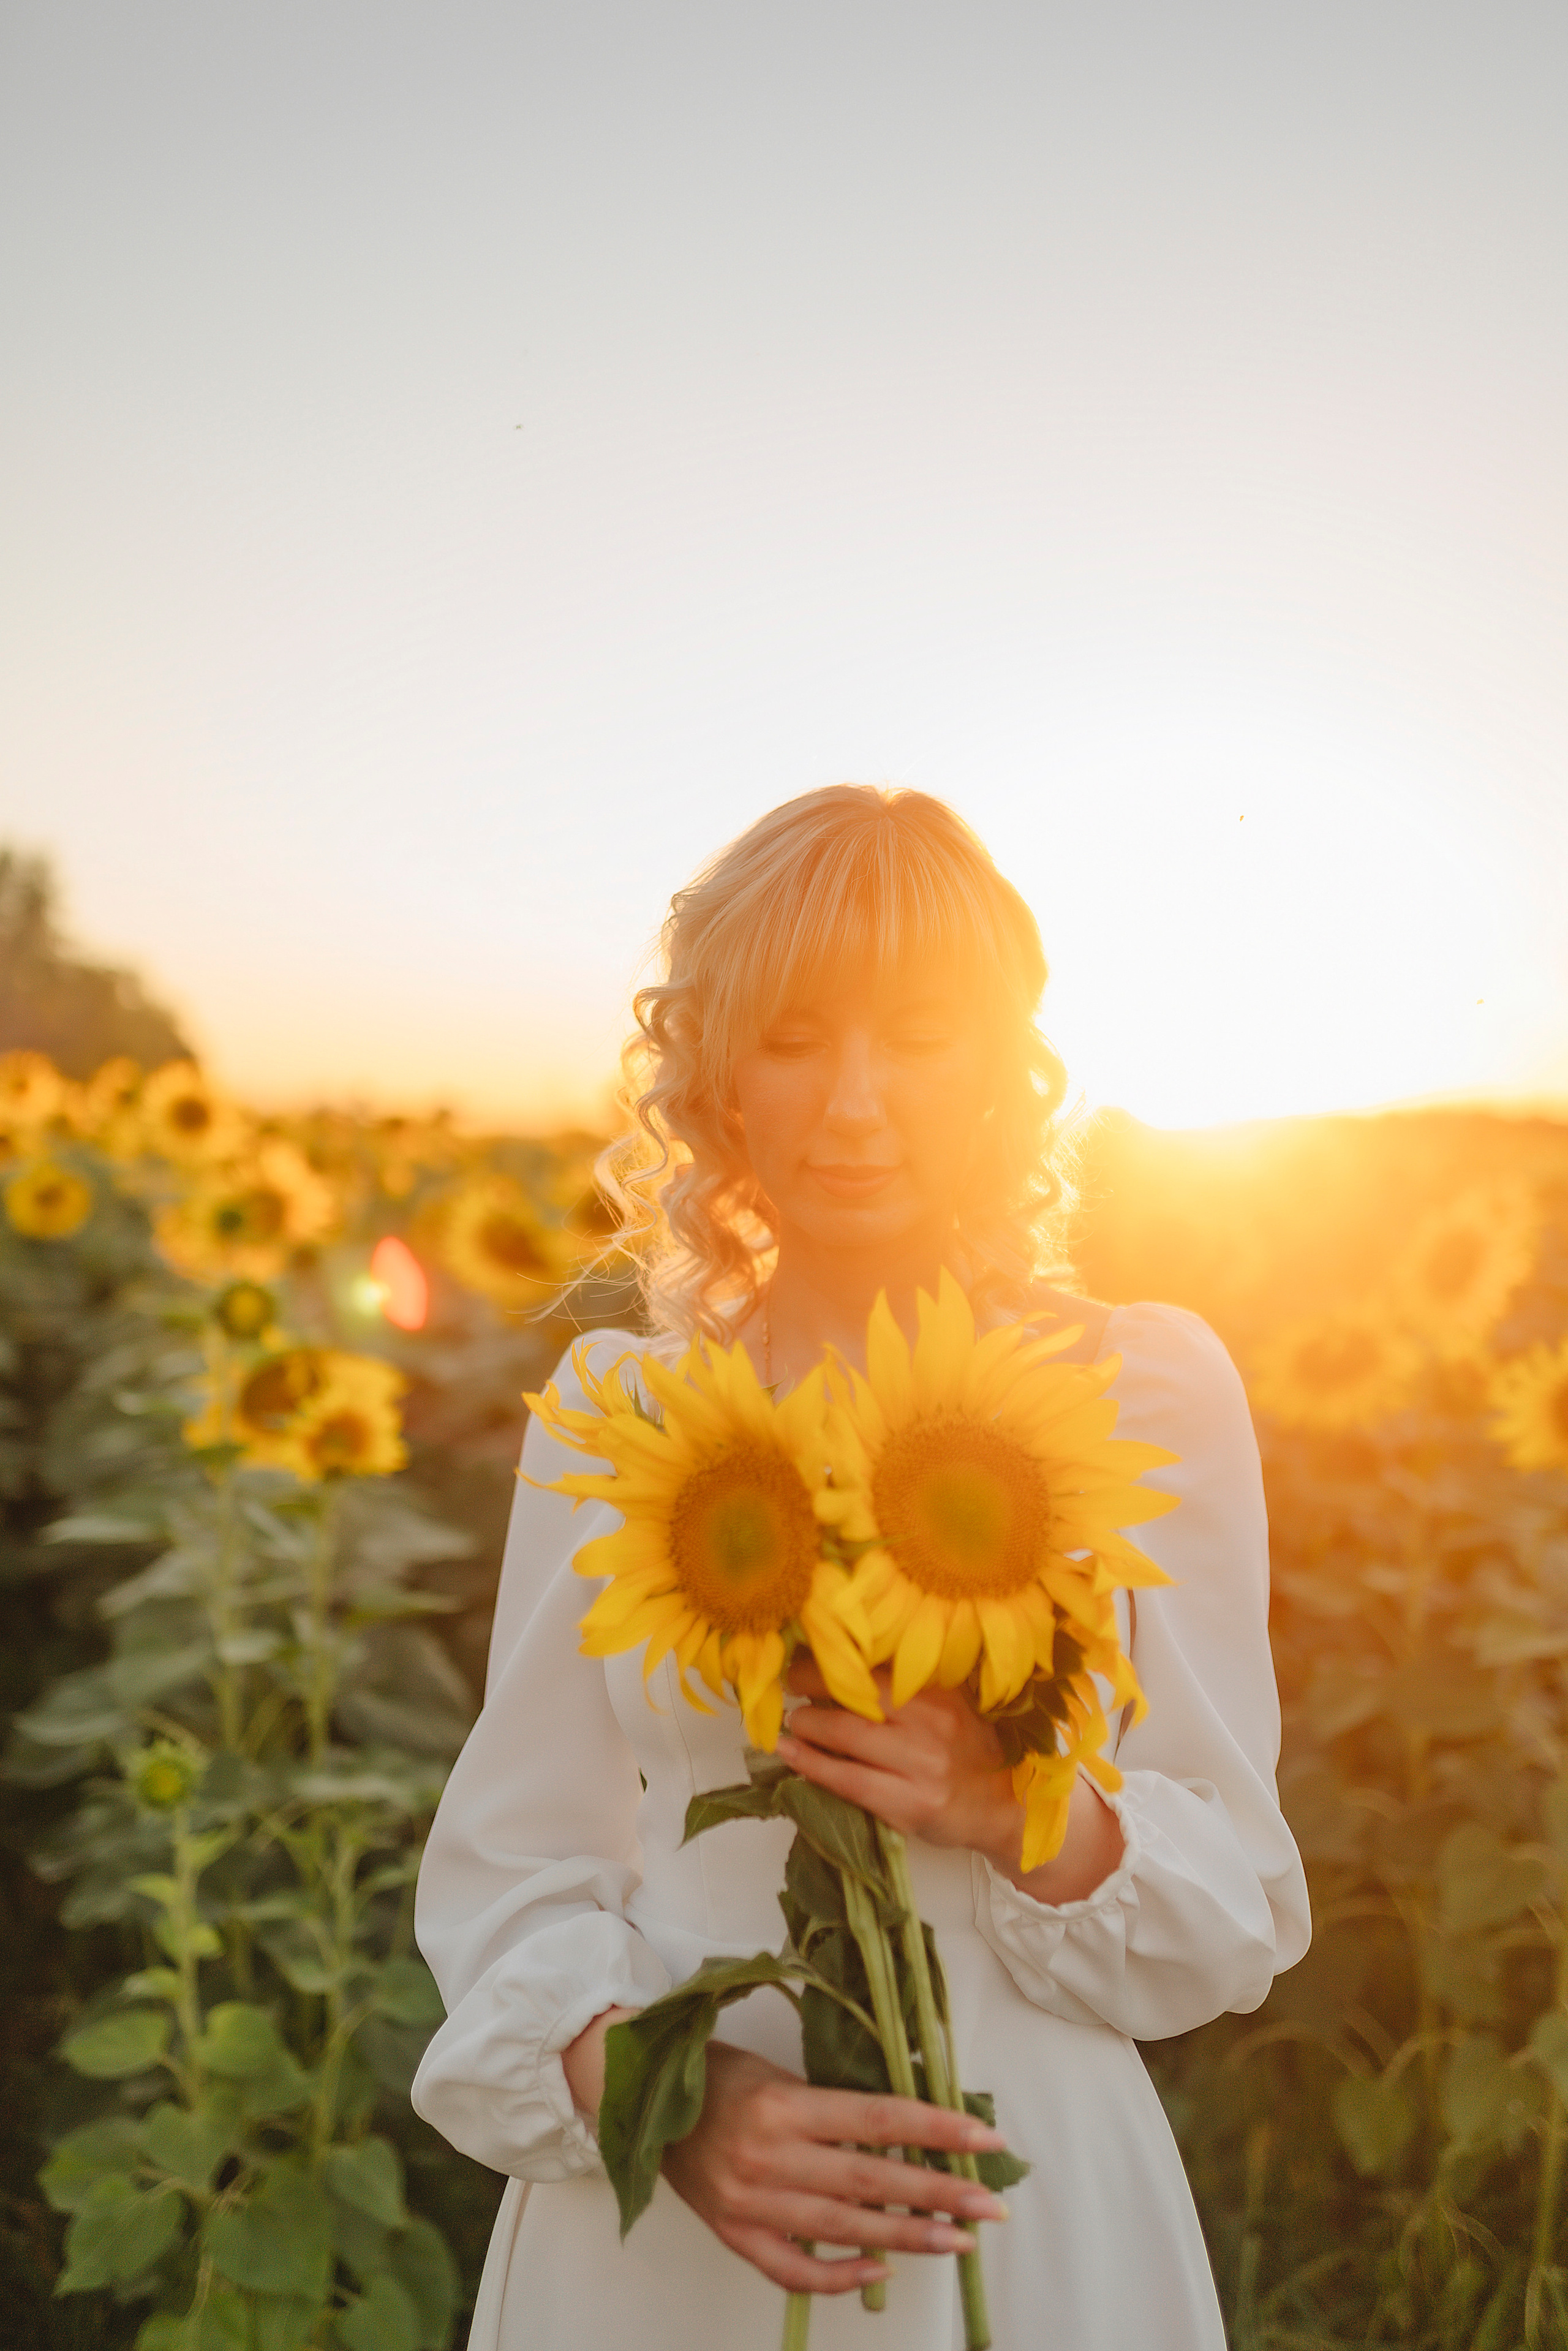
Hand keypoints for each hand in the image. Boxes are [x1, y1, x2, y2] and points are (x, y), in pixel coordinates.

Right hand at [561, 2014, 1010, 2293]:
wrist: (645, 2106)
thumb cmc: (721, 2079)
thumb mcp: (779, 2075)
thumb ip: (834, 2107)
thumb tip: (910, 2132)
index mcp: (782, 2107)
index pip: (876, 2119)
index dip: (935, 2129)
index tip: (986, 2139)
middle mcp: (767, 2158)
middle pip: (869, 2181)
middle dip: (937, 2194)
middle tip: (990, 2206)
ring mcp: (750, 2204)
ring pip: (844, 2230)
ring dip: (908, 2237)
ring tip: (957, 2240)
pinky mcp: (735, 2237)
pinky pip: (795, 2270)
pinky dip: (842, 2275)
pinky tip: (884, 2268)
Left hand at [776, 1656, 1123, 1902]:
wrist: (1005, 1806)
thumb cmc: (969, 1749)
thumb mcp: (949, 1704)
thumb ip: (908, 1685)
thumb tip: (841, 1662)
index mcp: (940, 1690)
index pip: (875, 1663)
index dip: (833, 1656)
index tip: (805, 1649)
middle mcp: (931, 1722)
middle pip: (855, 1694)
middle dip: (810, 1684)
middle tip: (788, 1682)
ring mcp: (920, 1765)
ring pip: (846, 1736)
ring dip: (806, 1725)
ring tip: (792, 1723)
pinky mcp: (909, 1804)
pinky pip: (847, 1781)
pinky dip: (811, 1765)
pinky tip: (789, 1755)